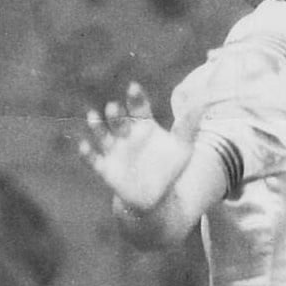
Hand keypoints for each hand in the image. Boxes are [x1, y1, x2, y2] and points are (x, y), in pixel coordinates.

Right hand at [77, 83, 195, 212]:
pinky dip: (87, 153)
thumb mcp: (182, 148)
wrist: (157, 197)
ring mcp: (114, 150)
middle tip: (115, 108)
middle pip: (118, 120)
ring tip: (93, 116)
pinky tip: (84, 146)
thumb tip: (201, 105)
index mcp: (143, 125)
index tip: (133, 88)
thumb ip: (188, 127)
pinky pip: (93, 159)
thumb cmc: (169, 168)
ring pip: (102, 134)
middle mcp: (126, 134)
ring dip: (97, 126)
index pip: (138, 107)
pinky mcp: (105, 168)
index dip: (135, 97)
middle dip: (115, 113)